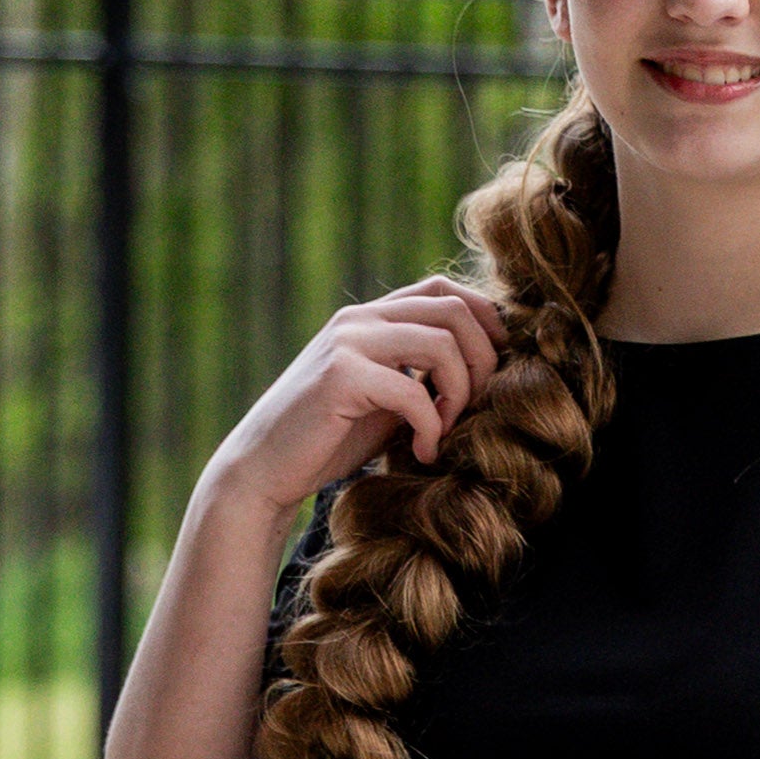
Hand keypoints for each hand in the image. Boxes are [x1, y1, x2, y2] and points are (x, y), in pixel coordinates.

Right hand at [215, 274, 505, 515]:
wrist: (264, 469)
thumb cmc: (328, 438)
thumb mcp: (385, 398)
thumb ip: (422, 375)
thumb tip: (485, 371)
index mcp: (370, 318)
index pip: (443, 289)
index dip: (484, 320)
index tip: (495, 370)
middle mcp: (359, 319)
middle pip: (454, 310)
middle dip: (482, 361)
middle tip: (476, 408)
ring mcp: (348, 342)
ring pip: (442, 344)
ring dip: (460, 393)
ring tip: (446, 431)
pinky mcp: (340, 376)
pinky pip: (414, 391)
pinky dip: (432, 427)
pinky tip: (424, 452)